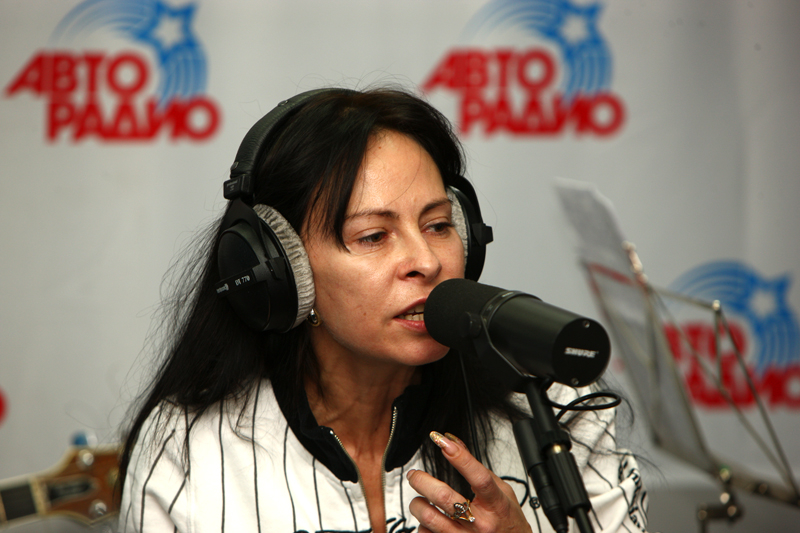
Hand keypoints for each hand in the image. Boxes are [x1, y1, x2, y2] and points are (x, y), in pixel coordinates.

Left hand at [407, 431, 531, 532]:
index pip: (479, 478)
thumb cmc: (508, 521)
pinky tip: (430, 521)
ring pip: (429, 517)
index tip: (444, 441)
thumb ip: (478, 468)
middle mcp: (480, 523)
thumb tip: (454, 442)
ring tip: (420, 500)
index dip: (461, 458)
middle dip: (422, 481)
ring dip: (418, 504)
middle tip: (415, 475)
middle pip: (444, 498)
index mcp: (496, 505)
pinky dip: (423, 525)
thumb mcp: (502, 492)